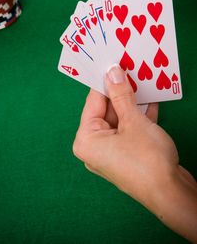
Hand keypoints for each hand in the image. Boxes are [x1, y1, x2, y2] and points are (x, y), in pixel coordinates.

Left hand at [73, 65, 196, 242]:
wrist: (171, 193)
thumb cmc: (147, 160)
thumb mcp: (133, 121)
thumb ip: (121, 95)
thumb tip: (112, 72)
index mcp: (86, 140)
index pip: (93, 102)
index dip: (104, 82)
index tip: (112, 64)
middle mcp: (94, 147)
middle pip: (106, 110)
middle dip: (121, 92)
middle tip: (130, 70)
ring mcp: (110, 152)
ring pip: (120, 119)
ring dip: (132, 103)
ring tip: (142, 82)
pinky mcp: (126, 155)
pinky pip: (129, 130)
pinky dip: (138, 117)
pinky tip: (151, 101)